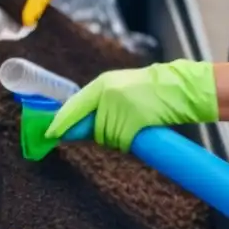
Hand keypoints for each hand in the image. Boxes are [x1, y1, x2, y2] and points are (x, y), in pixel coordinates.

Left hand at [45, 59, 218, 151]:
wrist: (178, 87)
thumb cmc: (150, 90)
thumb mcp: (121, 87)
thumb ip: (100, 101)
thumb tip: (78, 123)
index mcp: (103, 84)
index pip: (74, 106)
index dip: (61, 122)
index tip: (50, 133)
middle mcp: (107, 95)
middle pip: (93, 128)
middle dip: (101, 135)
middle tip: (119, 129)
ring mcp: (120, 107)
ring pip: (106, 137)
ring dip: (117, 139)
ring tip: (132, 126)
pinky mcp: (133, 120)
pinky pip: (121, 142)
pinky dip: (127, 143)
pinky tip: (136, 134)